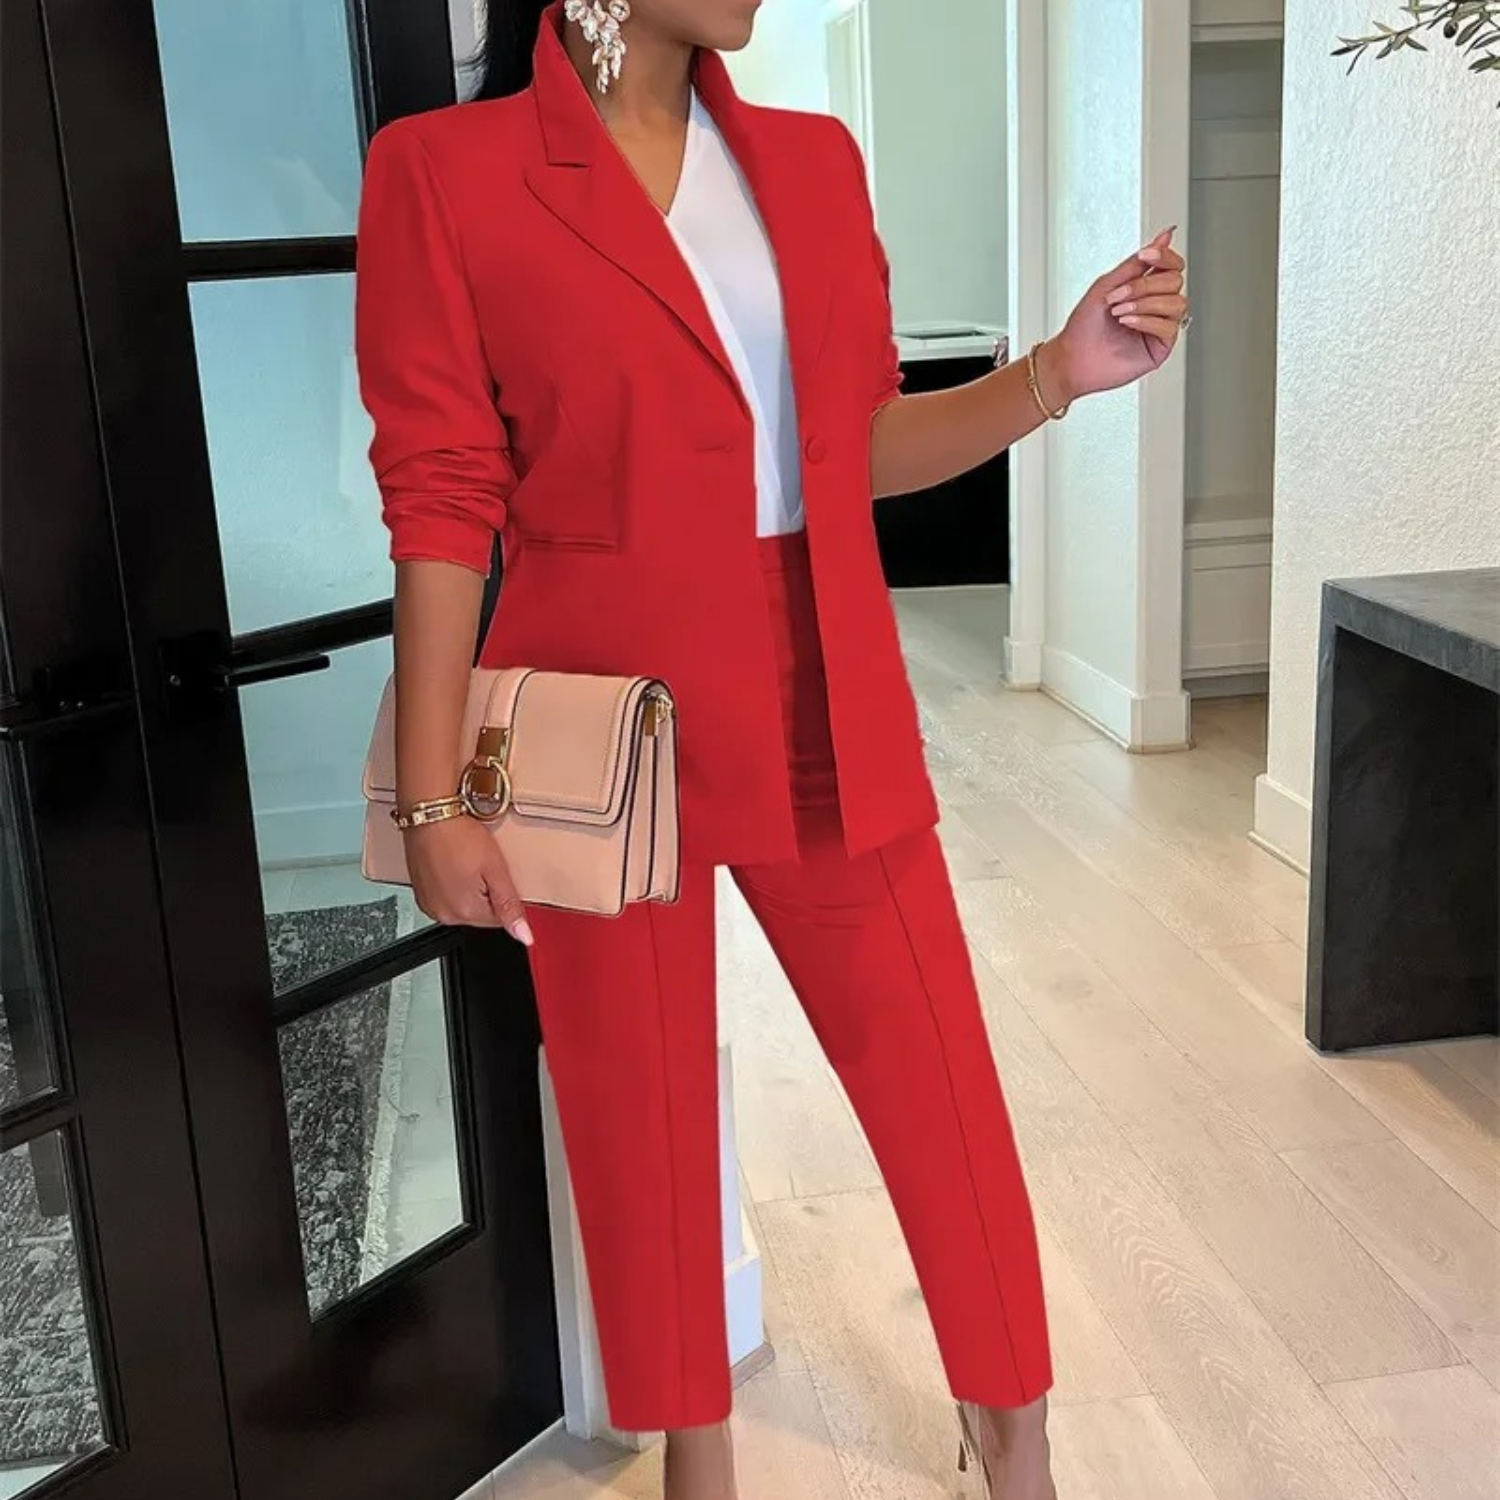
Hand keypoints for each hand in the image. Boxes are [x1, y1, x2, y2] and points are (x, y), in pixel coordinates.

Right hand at [404, 815, 533, 945]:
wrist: (429, 814)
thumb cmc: (458, 835)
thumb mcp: (495, 869)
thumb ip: (510, 905)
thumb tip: (524, 936)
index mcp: (465, 912)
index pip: (500, 919)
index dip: (504, 893)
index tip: (497, 873)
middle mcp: (444, 914)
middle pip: (481, 914)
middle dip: (487, 892)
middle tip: (481, 864)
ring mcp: (430, 905)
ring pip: (464, 906)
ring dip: (470, 889)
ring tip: (466, 862)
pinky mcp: (422, 895)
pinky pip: (447, 898)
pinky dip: (453, 885)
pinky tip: (454, 865)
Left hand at [1049, 228, 1188, 401]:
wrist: (1072, 357)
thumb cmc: (1084, 326)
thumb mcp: (1108, 284)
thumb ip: (1137, 262)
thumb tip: (1165, 235)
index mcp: (1146, 288)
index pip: (1173, 265)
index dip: (1164, 256)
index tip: (1145, 256)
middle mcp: (1156, 305)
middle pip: (1175, 281)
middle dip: (1144, 286)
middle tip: (1117, 297)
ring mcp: (1160, 326)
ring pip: (1177, 303)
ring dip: (1145, 303)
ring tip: (1119, 312)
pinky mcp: (1161, 347)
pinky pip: (1169, 327)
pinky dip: (1146, 320)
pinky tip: (1127, 323)